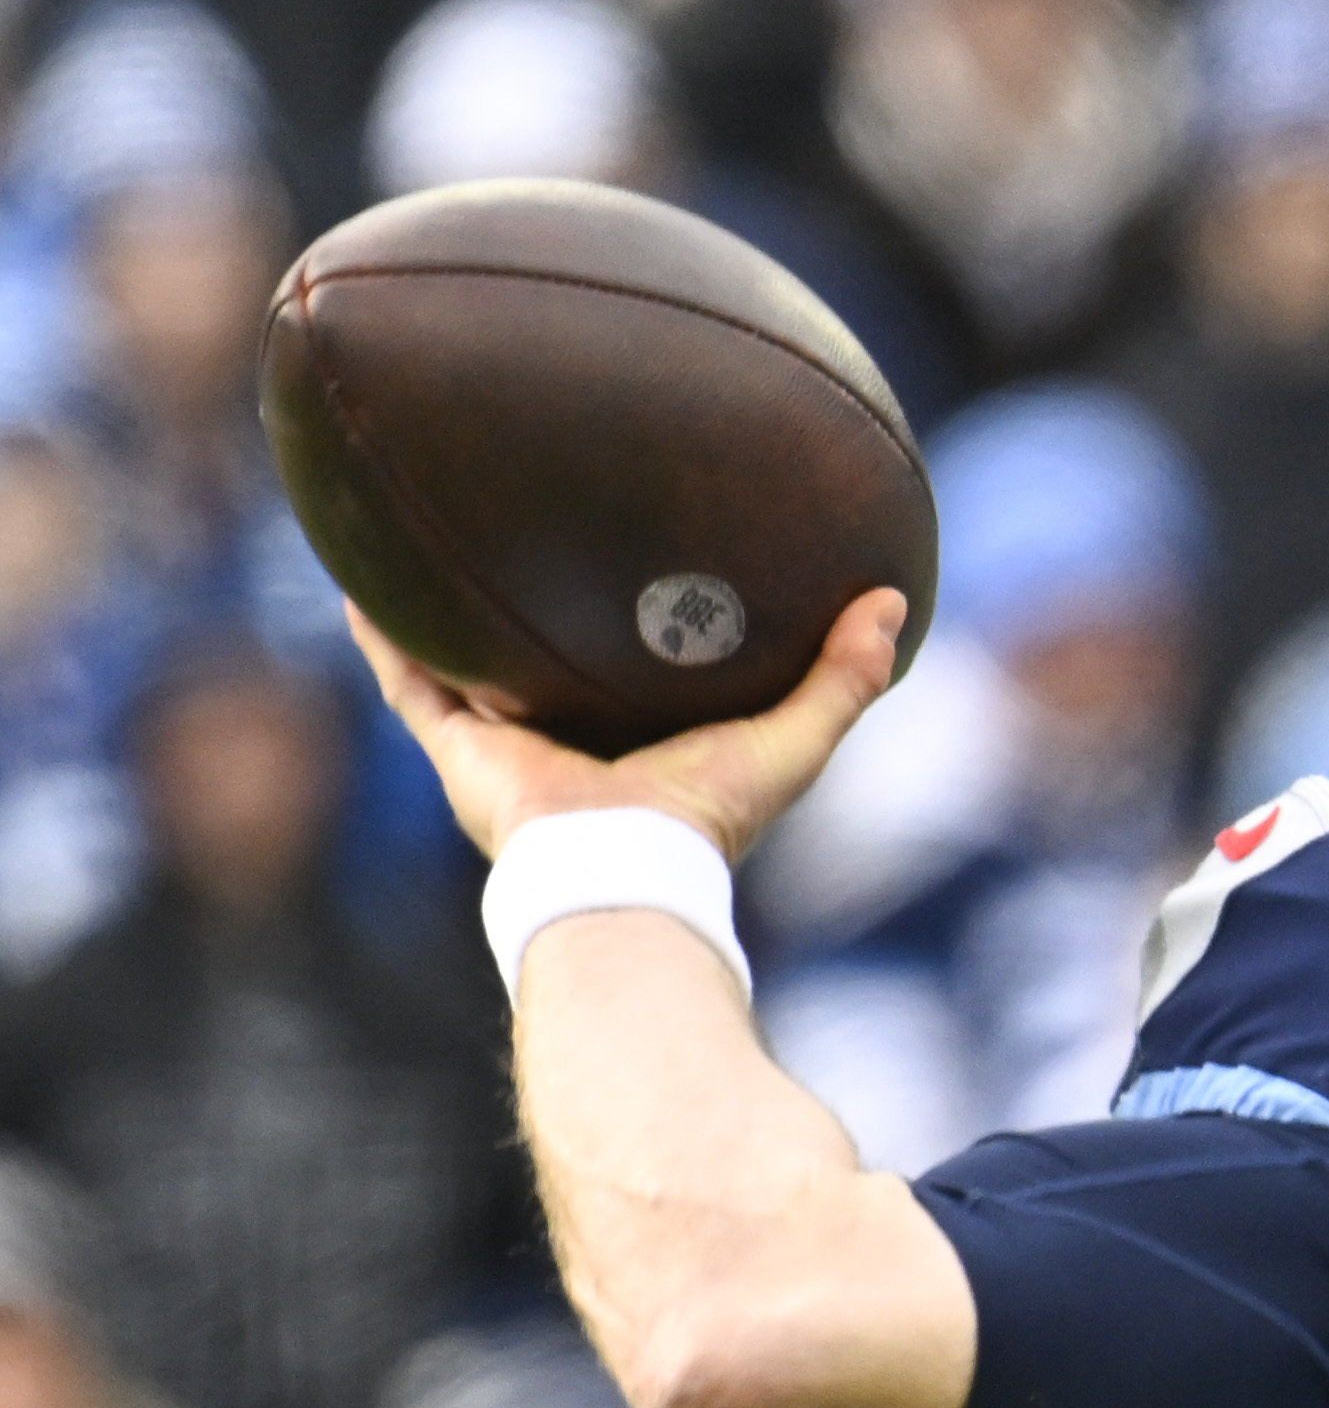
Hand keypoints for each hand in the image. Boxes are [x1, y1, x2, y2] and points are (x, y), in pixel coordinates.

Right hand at [348, 587, 908, 869]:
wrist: (626, 873)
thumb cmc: (710, 820)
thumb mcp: (793, 740)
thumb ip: (844, 678)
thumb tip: (892, 601)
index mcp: (637, 749)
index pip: (628, 681)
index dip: (626, 631)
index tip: (630, 568)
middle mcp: (564, 749)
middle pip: (541, 670)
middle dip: (529, 616)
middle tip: (521, 533)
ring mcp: (503, 752)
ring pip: (461, 669)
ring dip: (439, 614)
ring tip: (418, 540)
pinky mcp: (457, 753)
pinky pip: (408, 680)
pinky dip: (381, 633)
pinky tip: (357, 576)